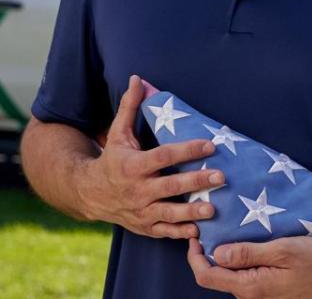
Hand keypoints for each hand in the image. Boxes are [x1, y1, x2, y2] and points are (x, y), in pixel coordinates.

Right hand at [80, 74, 224, 238]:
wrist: (91, 193)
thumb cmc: (111, 159)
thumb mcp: (117, 133)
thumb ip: (129, 106)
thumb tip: (137, 78)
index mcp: (133, 165)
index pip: (163, 156)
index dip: (186, 150)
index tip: (209, 145)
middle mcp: (137, 189)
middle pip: (170, 185)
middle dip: (196, 181)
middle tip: (220, 177)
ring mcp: (141, 210)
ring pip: (169, 212)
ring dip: (191, 212)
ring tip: (213, 208)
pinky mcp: (145, 226)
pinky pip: (165, 231)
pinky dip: (181, 233)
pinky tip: (199, 231)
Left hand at [187, 236, 311, 298]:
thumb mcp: (282, 251)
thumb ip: (248, 253)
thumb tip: (217, 253)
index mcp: (250, 286)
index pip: (207, 276)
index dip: (194, 257)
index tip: (195, 235)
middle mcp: (251, 295)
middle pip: (215, 276)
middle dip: (206, 254)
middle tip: (208, 228)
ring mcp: (260, 295)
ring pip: (230, 276)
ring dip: (223, 256)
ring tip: (226, 231)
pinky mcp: (268, 291)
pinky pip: (244, 276)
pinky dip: (237, 261)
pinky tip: (244, 244)